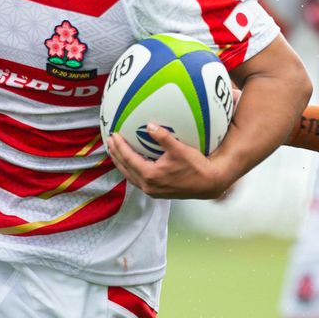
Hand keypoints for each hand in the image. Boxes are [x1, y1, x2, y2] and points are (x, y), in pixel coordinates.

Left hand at [105, 124, 231, 199]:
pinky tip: (132, 162)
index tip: (114, 134)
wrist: (209, 184)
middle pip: (125, 168)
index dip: (119, 146)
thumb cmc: (196, 166)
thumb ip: (163, 137)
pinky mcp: (157, 192)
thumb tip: (150, 125)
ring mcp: (152, 190)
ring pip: (130, 176)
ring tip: (116, 151)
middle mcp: (148, 185)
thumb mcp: (180, 150)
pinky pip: (137, 179)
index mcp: (150, 175)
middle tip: (110, 141)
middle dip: (116, 154)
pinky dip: (131, 170)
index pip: (128, 158)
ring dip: (121, 163)